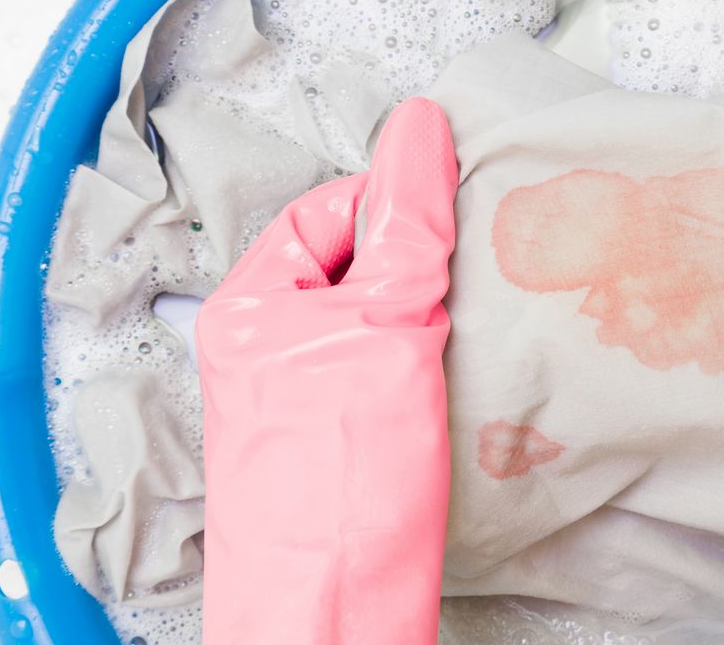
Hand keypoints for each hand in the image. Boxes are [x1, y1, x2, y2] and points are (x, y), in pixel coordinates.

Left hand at [196, 99, 456, 643]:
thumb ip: (405, 228)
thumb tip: (420, 127)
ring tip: (470, 329)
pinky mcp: (349, 435)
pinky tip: (465, 376)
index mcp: (252, 307)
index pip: (326, 213)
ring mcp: (309, 394)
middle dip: (417, 265)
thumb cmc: (344, 479)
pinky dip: (434, 362)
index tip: (448, 215)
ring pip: (382, 318)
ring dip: (433, 315)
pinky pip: (396, 369)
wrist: (339, 610)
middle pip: (356, 264)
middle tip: (469, 274)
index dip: (389, 205)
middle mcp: (271, 346)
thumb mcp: (384, 327)